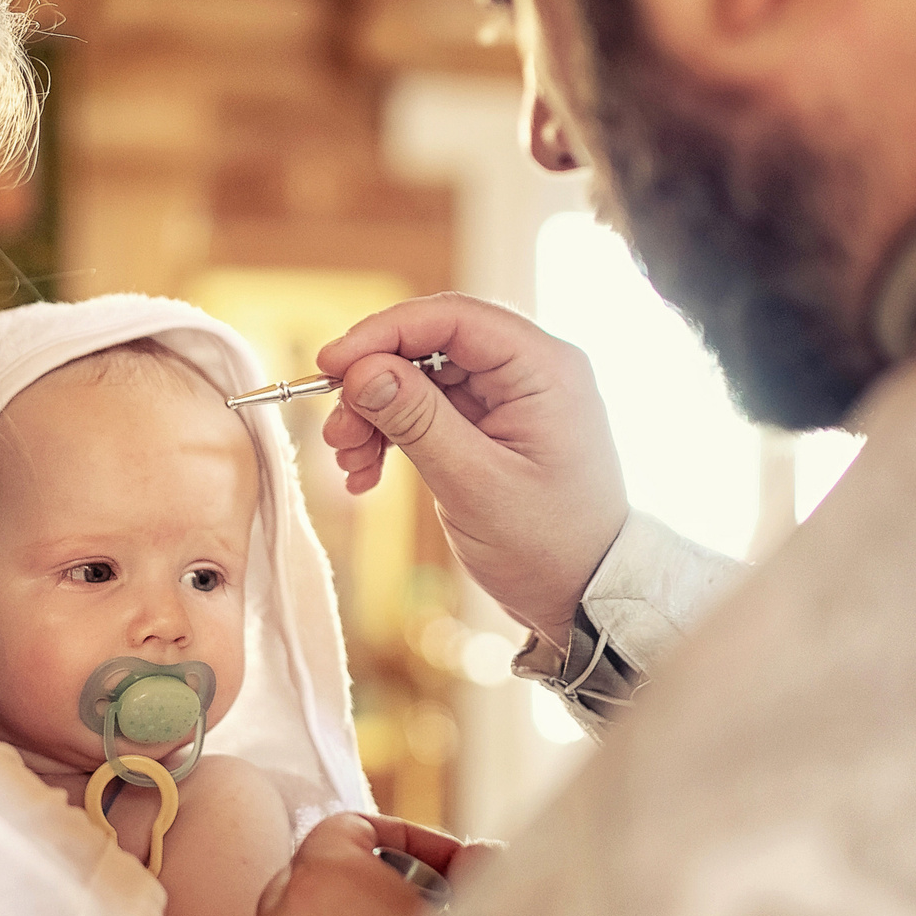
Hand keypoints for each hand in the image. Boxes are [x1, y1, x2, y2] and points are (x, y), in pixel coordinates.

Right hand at [318, 294, 626, 644]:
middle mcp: (530, 371)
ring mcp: (511, 399)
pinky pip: (429, 412)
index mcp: (544, 368)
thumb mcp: (475, 484)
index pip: (452, 318)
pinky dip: (393, 437)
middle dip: (374, 384)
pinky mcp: (492, 428)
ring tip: (349, 462)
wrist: (584, 597)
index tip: (331, 365)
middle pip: (430, 346)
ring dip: (376, 415)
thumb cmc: (549, 546)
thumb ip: (417, 419)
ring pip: (421, 380)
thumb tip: (362, 371)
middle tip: (336, 432)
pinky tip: (366, 474)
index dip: (383, 333)